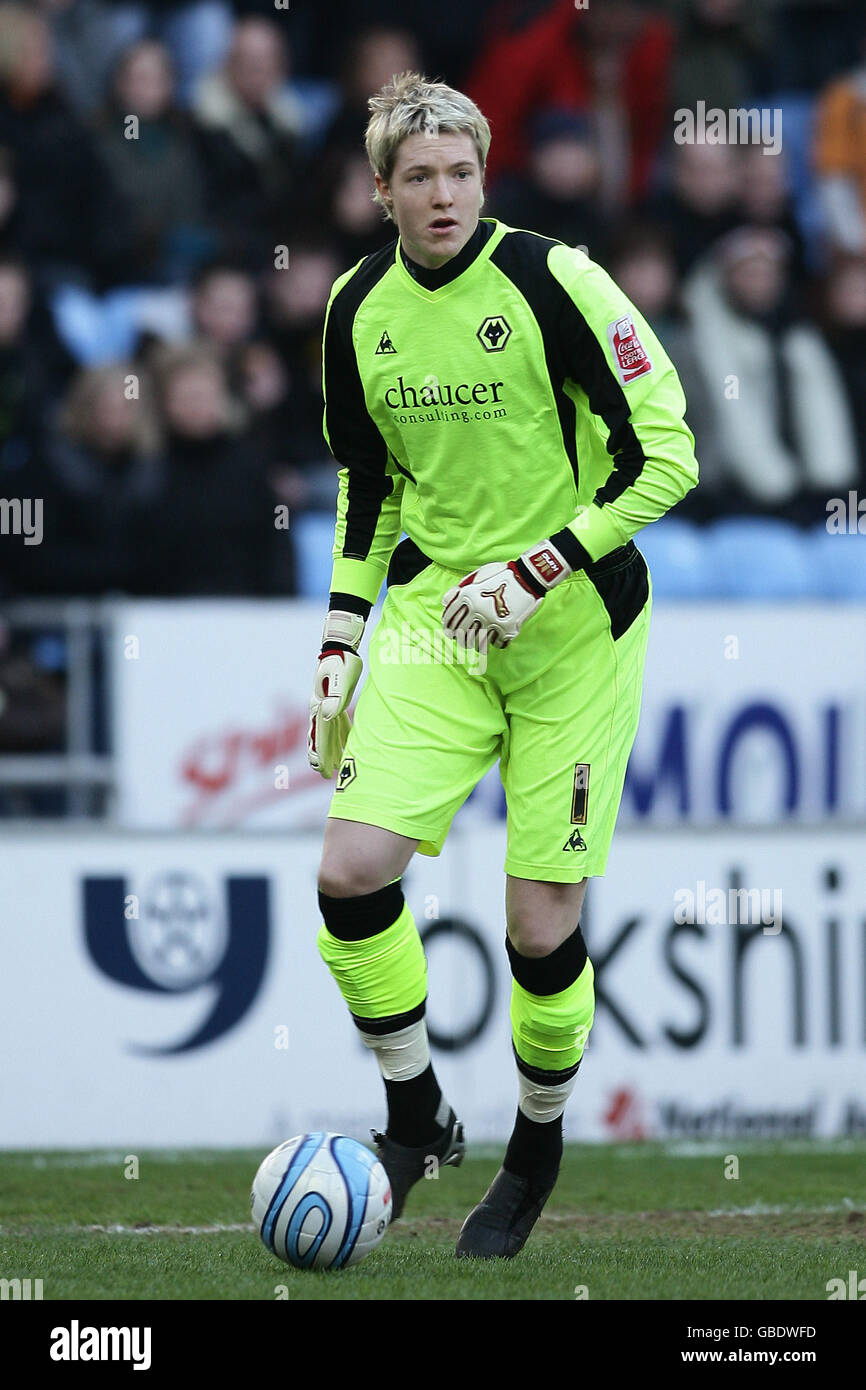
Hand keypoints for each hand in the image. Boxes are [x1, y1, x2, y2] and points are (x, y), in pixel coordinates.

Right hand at [307, 610, 364, 777]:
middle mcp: (320, 709)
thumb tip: (330, 715)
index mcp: (319, 706)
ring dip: (331, 751)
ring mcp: (326, 706)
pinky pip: (338, 724)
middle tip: (326, 776)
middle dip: (322, 757)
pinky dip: (341, 737)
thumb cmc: (341, 661)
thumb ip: (335, 696)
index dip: (320, 754)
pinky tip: (347, 748)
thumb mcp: (340, 677)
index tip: (322, 770)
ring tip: (336, 768)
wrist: (339, 646)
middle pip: (320, 738)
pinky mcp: (335, 702)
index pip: (319, 736)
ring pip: (329, 734)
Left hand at [442, 542, 571, 649]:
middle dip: (460, 640)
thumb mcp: (478, 575)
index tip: (448, 632)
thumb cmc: (502, 574)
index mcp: (468, 596)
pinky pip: (497, 644)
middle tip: (462, 641)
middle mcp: (478, 610)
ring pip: (478, 643)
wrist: (529, 577)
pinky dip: (495, 643)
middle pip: (462, 634)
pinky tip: (495, 638)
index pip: (451, 618)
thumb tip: (444, 603)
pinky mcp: (508, 629)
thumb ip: (459, 588)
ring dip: (476, 645)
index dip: (447, 627)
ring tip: (477, 643)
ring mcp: (493, 621)